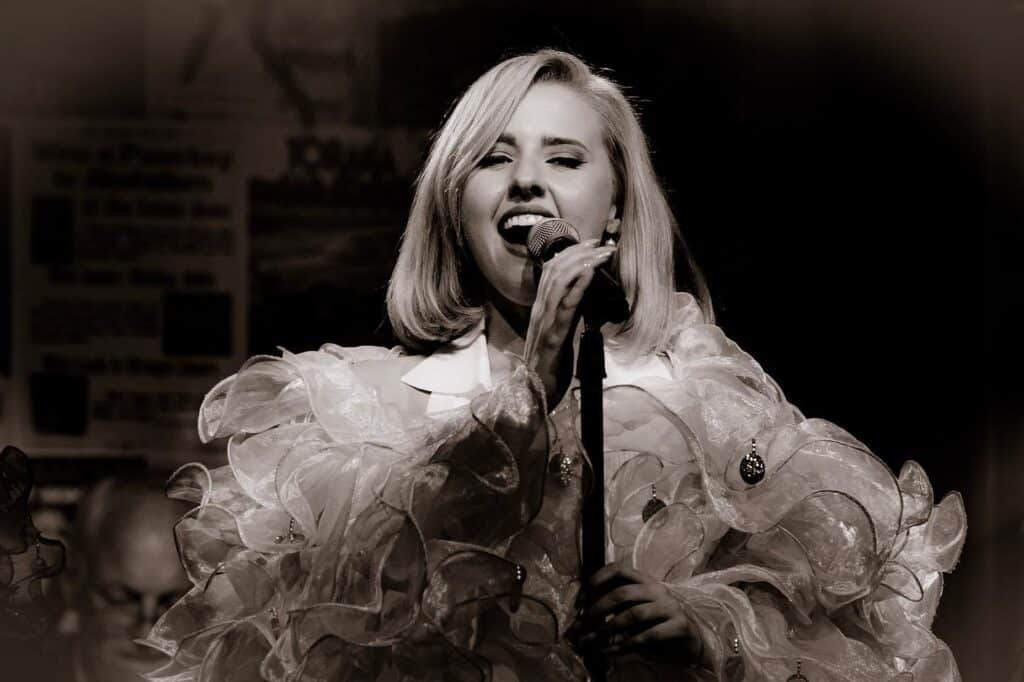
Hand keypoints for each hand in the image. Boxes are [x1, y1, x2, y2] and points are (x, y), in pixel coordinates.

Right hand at [522, 239, 615, 407]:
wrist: (534, 394)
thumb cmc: (549, 368)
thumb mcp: (560, 335)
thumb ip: (567, 315)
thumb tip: (584, 297)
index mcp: (542, 310)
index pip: (552, 272)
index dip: (571, 254)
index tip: (591, 244)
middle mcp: (541, 310)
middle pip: (555, 270)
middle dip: (579, 252)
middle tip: (601, 243)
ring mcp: (545, 322)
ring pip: (559, 282)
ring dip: (583, 263)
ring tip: (602, 253)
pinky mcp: (553, 336)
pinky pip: (566, 306)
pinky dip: (579, 286)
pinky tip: (591, 274)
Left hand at [576, 562, 705, 665]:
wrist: (690, 642)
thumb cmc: (655, 625)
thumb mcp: (633, 612)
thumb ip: (614, 610)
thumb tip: (580, 620)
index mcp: (644, 580)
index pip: (617, 569)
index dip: (596, 580)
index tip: (580, 601)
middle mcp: (657, 589)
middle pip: (622, 593)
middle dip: (598, 609)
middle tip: (583, 625)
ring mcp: (670, 606)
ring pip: (633, 614)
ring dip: (609, 629)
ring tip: (595, 642)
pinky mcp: (679, 625)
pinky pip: (649, 635)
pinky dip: (627, 644)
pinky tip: (614, 651)